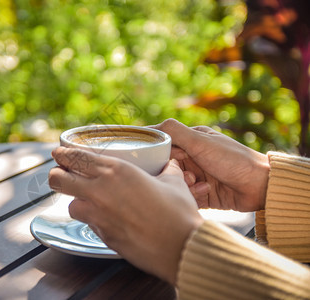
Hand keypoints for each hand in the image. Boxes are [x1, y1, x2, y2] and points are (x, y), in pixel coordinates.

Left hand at [49, 147, 202, 284]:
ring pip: (70, 205)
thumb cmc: (179, 212)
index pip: (76, 157)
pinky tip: (107, 219)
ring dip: (76, 201)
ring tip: (88, 200)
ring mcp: (98, 216)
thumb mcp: (174, 182)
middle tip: (62, 174)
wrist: (182, 248)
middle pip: (58, 179)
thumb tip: (169, 164)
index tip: (59, 152)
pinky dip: (93, 220)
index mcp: (116, 171)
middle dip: (56, 175)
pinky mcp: (102, 236)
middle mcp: (100, 191)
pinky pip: (89, 224)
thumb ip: (166, 169)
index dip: (63, 154)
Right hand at [152, 119, 269, 210]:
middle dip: (173, 173)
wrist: (260, 186)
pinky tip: (207, 191)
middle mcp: (192, 158)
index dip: (158, 153)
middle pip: (167, 167)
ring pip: (175, 183)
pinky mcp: (201, 195)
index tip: (156, 160)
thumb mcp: (200, 141)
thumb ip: (174, 131)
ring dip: (185, 185)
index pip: (163, 145)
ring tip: (199, 184)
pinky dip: (193, 195)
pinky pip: (186, 197)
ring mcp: (197, 177)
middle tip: (186, 174)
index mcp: (190, 141)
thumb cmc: (232, 159)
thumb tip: (146, 128)